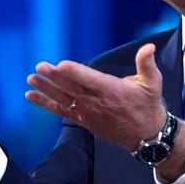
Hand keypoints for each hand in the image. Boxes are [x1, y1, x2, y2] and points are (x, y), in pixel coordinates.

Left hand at [25, 44, 166, 149]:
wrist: (146, 135)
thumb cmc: (148, 105)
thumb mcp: (153, 83)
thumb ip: (147, 64)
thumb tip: (149, 47)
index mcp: (112, 90)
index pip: (89, 79)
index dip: (75, 72)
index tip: (61, 64)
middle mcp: (97, 102)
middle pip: (72, 88)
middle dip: (55, 77)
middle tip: (40, 67)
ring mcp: (88, 112)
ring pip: (63, 99)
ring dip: (46, 89)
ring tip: (31, 79)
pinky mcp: (83, 120)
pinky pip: (61, 111)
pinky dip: (45, 104)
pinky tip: (31, 95)